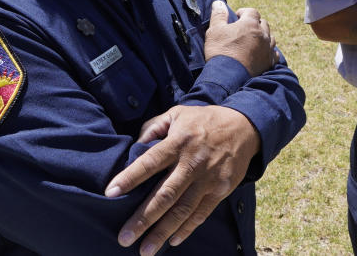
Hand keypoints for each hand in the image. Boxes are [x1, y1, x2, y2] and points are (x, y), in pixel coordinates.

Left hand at [105, 105, 260, 254]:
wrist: (245, 127)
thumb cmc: (204, 120)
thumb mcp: (178, 113)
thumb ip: (153, 128)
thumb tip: (135, 147)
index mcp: (179, 141)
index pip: (150, 161)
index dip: (130, 177)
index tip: (110, 193)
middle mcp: (193, 162)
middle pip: (165, 194)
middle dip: (143, 218)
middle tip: (124, 237)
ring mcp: (208, 178)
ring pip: (183, 210)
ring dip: (162, 232)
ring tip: (145, 250)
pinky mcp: (221, 189)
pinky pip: (202, 213)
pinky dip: (187, 228)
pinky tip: (172, 240)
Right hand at [203, 1, 277, 75]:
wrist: (228, 77)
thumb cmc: (220, 51)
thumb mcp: (214, 31)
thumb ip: (219, 15)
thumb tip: (219, 2)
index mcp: (250, 24)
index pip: (252, 11)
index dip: (244, 12)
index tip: (237, 17)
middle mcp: (262, 34)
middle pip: (263, 23)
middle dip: (255, 24)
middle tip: (244, 29)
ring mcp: (267, 48)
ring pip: (270, 37)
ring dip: (263, 37)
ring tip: (253, 41)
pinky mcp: (269, 62)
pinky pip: (273, 53)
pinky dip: (268, 51)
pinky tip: (262, 54)